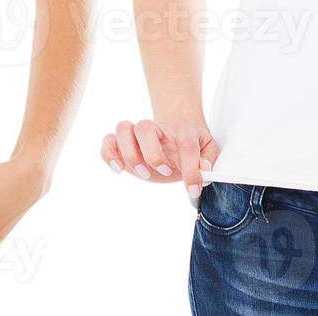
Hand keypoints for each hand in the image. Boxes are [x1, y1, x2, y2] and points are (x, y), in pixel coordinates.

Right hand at [101, 117, 218, 203]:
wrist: (177, 131)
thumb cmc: (192, 143)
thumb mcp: (208, 149)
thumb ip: (209, 158)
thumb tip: (203, 169)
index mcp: (182, 130)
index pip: (186, 144)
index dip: (191, 170)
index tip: (193, 189)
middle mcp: (157, 128)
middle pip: (144, 127)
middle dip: (151, 154)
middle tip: (164, 172)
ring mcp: (138, 134)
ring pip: (123, 128)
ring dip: (128, 153)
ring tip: (142, 173)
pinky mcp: (123, 143)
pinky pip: (108, 141)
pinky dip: (109, 154)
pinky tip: (120, 169)